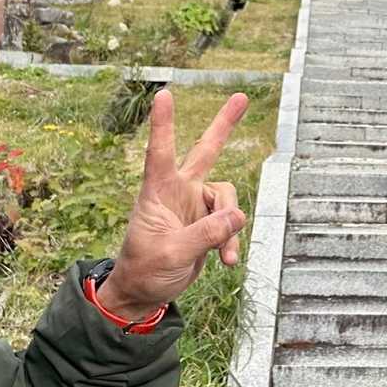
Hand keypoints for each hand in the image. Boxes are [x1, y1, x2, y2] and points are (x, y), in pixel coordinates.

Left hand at [95, 91, 248, 320]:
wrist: (145, 292)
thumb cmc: (145, 270)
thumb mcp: (172, 254)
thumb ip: (205, 234)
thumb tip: (238, 215)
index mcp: (158, 192)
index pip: (160, 152)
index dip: (163, 124)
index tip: (164, 94)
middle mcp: (178, 191)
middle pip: (205, 151)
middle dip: (224, 125)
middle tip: (241, 97)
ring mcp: (194, 205)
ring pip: (227, 198)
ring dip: (231, 226)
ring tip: (227, 255)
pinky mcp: (207, 222)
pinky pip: (230, 222)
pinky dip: (232, 240)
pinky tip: (228, 260)